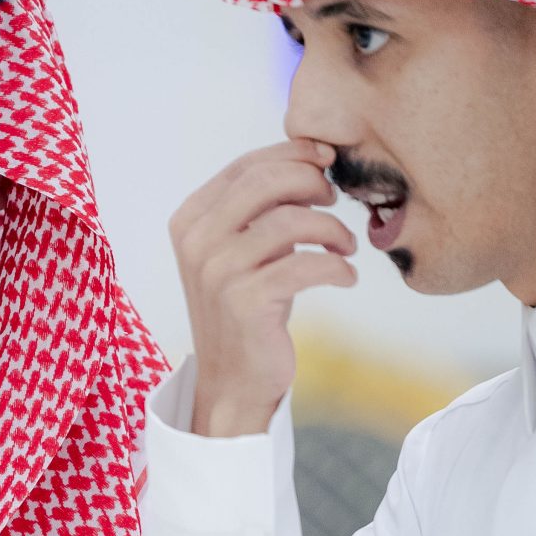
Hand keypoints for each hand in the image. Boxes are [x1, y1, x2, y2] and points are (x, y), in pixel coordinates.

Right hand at [168, 140, 355, 437]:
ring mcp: (217, 272)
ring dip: (331, 229)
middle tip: (335, 201)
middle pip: (267, 182)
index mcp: (190, 220)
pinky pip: (306, 265)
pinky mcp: (245, 302)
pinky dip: (336, 267)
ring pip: (290, 221)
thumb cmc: (247, 308)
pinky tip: (346, 277)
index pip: (246, 166)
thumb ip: (259, 208)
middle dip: (312, 183)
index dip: (293, 154)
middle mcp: (197, 241)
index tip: (327, 161)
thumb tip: (311, 159)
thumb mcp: (243, 250)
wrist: (232, 381)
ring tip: (345, 246)